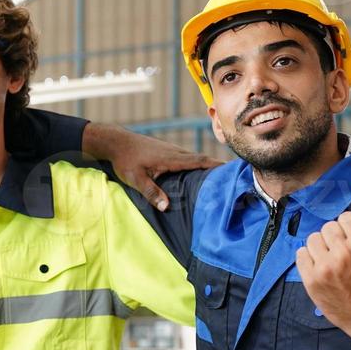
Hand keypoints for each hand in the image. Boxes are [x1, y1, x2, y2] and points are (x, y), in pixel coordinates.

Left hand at [99, 126, 221, 210]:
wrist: (116, 142)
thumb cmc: (125, 161)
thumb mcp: (135, 179)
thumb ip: (150, 192)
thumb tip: (165, 207)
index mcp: (171, 158)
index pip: (199, 161)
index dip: (216, 166)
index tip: (232, 172)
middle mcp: (175, 152)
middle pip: (202, 159)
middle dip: (218, 167)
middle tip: (234, 177)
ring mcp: (171, 150)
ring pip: (195, 157)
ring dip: (208, 165)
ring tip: (221, 177)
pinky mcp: (167, 151)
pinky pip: (187, 157)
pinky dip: (197, 163)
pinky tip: (199, 173)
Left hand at [295, 195, 350, 349]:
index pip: (345, 217)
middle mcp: (341, 253)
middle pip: (328, 227)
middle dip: (337, 237)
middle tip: (347, 254)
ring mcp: (324, 267)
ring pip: (313, 238)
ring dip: (322, 246)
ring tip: (334, 260)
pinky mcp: (311, 280)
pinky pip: (301, 254)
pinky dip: (309, 257)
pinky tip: (323, 267)